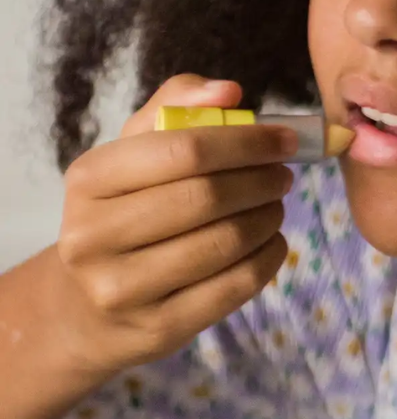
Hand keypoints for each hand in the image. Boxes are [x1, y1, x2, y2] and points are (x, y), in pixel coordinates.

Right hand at [53, 74, 298, 380]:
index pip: (185, 149)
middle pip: (207, 197)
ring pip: (226, 243)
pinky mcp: (159, 327)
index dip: (247, 141)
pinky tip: (272, 241)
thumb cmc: (126, 212)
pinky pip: (236, 286)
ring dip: (269, 218)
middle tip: (285, 175)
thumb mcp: (134, 154)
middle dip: (262, 180)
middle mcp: (94, 235)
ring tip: (277, 206)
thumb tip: (229, 91)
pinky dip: (269, 257)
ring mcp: (122, 288)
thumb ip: (177, 107)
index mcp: (89, 179)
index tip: (285, 139)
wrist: (89, 306)